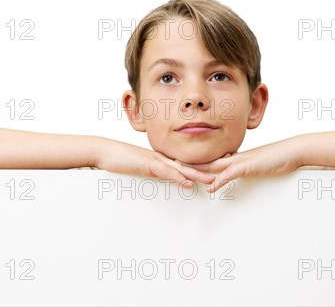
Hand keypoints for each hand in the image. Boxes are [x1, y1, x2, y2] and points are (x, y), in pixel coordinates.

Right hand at [96, 139, 215, 187]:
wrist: (107, 151)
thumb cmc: (122, 159)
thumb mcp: (143, 167)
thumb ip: (156, 171)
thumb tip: (168, 177)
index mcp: (165, 159)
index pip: (189, 162)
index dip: (205, 164)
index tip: (220, 166)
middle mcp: (164, 158)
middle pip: (191, 164)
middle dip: (209, 168)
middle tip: (227, 169)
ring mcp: (157, 161)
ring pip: (183, 168)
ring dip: (199, 174)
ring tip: (214, 180)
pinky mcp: (149, 165)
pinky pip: (166, 172)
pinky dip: (178, 178)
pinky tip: (187, 183)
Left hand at [183, 141, 302, 192]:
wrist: (290, 151)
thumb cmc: (275, 158)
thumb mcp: (253, 166)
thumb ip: (238, 171)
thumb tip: (226, 177)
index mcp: (233, 158)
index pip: (209, 161)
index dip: (194, 163)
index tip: (179, 164)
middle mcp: (233, 158)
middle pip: (205, 162)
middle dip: (188, 164)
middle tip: (170, 165)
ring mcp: (239, 161)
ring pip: (213, 166)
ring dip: (198, 170)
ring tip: (181, 173)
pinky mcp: (248, 166)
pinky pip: (231, 173)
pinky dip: (220, 180)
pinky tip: (211, 186)